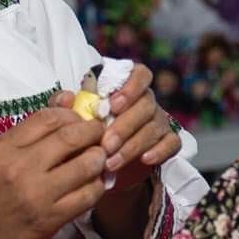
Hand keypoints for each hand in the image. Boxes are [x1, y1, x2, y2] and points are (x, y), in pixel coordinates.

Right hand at [0, 108, 106, 238]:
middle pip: (72, 136)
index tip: (78, 120)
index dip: (71, 114)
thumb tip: (64, 101)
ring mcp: (38, 194)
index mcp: (3, 148)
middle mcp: (22, 167)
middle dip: (93, 131)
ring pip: (86, 165)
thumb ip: (26, 133)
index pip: (49, 118)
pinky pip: (87, 196)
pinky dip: (96, 186)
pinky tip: (93, 184)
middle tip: (99, 134)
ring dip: (99, 158)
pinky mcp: (50, 220)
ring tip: (99, 159)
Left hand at [53, 64, 180, 191]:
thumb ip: (65, 105)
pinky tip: (144, 160)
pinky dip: (160, 151)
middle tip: (106, 144)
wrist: (102, 164)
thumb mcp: (73, 119)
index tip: (113, 105)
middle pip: (146, 104)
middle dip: (124, 126)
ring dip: (132, 145)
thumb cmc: (88, 133)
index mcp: (126, 87)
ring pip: (154, 127)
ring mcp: (159, 121)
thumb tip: (66, 97)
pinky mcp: (167, 142)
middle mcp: (146, 101)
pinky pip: (172, 142)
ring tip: (111, 161)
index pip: (140, 74)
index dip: (131, 87)